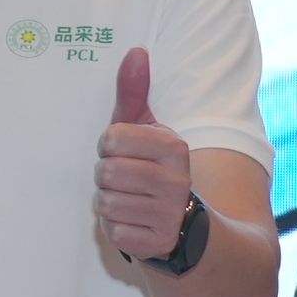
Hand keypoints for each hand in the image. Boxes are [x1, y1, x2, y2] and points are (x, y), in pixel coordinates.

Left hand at [95, 45, 195, 264]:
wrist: (190, 229)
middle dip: (107, 177)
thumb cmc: (156, 169)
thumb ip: (135, 93)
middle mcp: (176, 180)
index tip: (125, 153)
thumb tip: (135, 52)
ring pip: (106, 203)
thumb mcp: (147, 130)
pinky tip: (136, 223)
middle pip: (106, 173)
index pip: (110, 138)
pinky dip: (117, 228)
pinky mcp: (158, 243)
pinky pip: (113, 231)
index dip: (109, 147)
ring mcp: (169, 215)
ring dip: (110, 203)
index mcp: (174, 147)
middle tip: (128, 181)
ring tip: (133, 201)